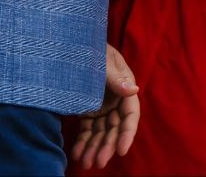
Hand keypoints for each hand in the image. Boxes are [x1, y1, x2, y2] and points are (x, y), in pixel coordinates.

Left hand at [70, 44, 140, 169]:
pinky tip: (76, 153)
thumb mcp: (103, 59)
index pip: (130, 115)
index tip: (121, 150)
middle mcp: (115, 99)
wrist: (72, 42)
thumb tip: (133, 90)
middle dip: (107, 146)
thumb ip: (115, 76)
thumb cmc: (91, 47)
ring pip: (101, 132)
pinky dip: (83, 141)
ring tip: (85, 163)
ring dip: (95, 148)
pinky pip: (87, 129)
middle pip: (114, 128)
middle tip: (98, 162)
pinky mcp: (87, 109)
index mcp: (124, 86)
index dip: (127, 133)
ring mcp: (101, 105)